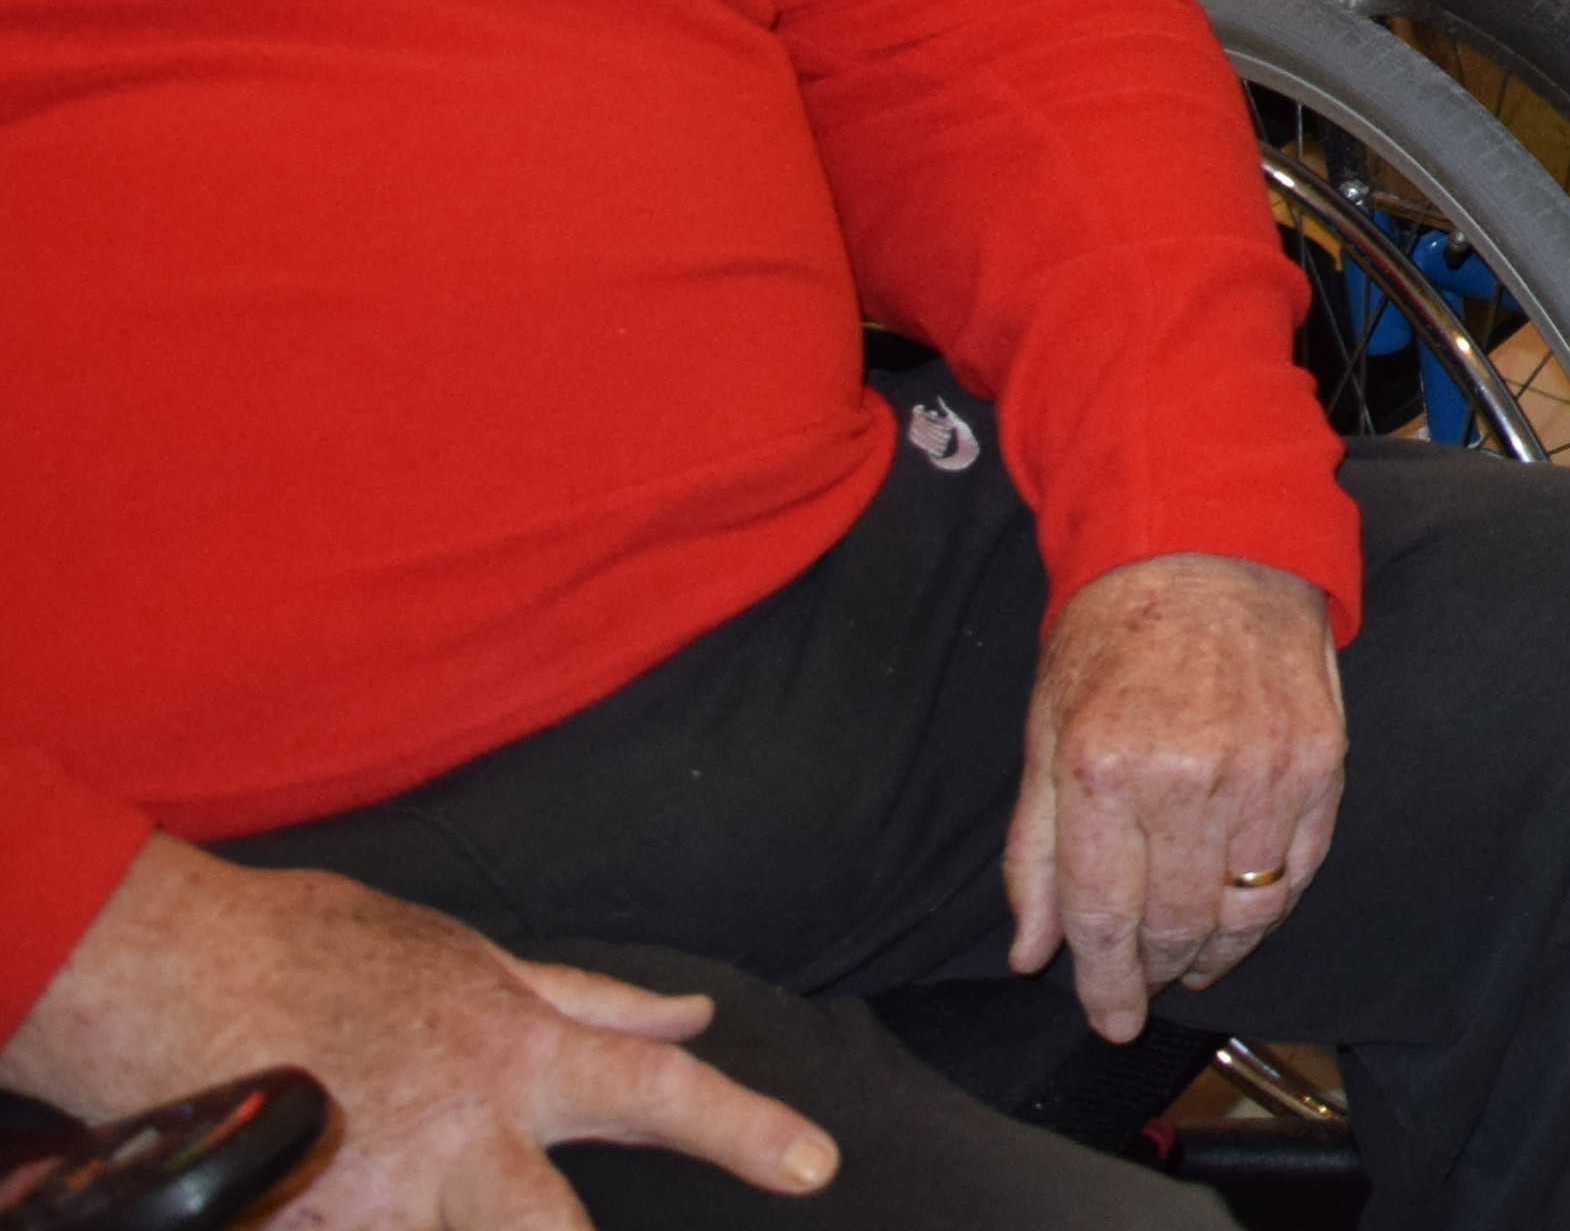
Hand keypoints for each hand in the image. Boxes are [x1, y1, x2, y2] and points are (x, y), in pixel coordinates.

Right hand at [0, 836, 836, 1221]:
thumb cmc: (316, 951)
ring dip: (448, 1223)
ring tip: (406, 1171)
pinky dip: (365, 1224)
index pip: (661, 1098)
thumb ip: (588, 1000)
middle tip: (553, 1218)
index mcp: (517, 1057)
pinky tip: (346, 1195)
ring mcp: (382, 1201)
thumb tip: (689, 1018)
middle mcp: (466, 1139)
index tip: (815, 1166)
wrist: (168, 973)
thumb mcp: (470, 958)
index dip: (747, 1133)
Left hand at [1007, 553, 1342, 1043]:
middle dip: (1157, 971)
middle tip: (1147, 985)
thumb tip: (1033, 956)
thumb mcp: (1043, 736)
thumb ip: (1035, 854)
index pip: (1105, 920)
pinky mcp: (1320, 760)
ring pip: (1245, 911)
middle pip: (1176, 925)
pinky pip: (1300, 869)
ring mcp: (1264, 771)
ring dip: (1217, 952)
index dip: (1105, 986)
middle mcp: (1187, 779)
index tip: (1110, 1020)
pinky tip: (1245, 914)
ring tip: (1195, 960)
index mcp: (1103, 772)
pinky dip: (1272, 908)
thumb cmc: (1114, 641)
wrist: (1210, 547)